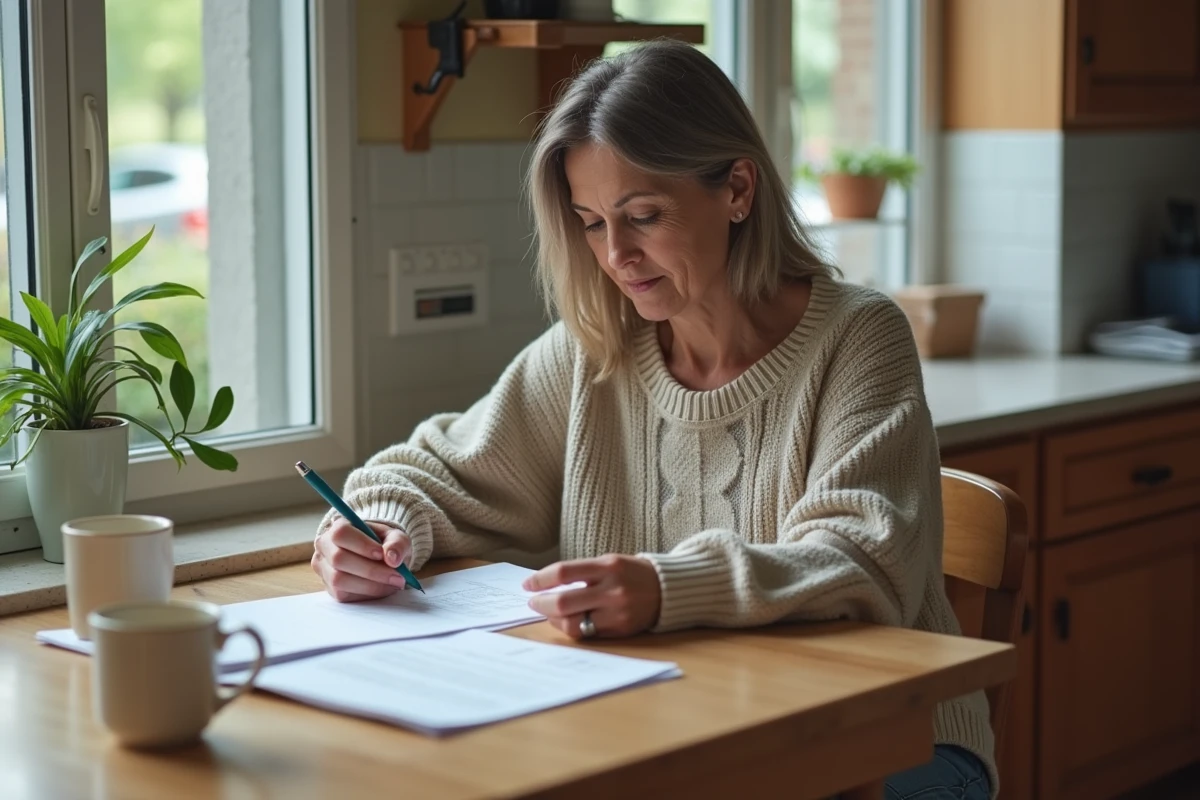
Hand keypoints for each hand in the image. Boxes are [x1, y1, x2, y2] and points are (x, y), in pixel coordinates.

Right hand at [312, 518, 412, 602]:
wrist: (379, 558)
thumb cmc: (384, 544)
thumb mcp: (396, 538)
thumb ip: (397, 543)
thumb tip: (392, 559)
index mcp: (339, 526)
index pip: (341, 533)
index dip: (361, 544)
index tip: (382, 554)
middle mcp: (325, 546)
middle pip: (338, 559)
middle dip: (371, 570)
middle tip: (397, 575)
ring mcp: (324, 568)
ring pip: (339, 579)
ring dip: (370, 584)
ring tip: (393, 583)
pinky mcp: (329, 588)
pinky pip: (343, 594)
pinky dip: (366, 593)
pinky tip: (382, 588)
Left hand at [523, 555, 661, 639]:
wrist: (667, 590)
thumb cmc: (631, 573)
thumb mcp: (609, 562)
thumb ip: (581, 572)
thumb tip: (545, 585)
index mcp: (608, 567)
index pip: (563, 573)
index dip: (540, 579)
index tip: (528, 584)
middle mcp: (612, 590)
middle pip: (564, 602)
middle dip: (542, 604)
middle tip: (533, 602)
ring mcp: (616, 613)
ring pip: (573, 624)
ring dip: (554, 619)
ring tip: (549, 613)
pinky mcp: (620, 630)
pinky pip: (587, 633)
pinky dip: (572, 627)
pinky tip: (567, 621)